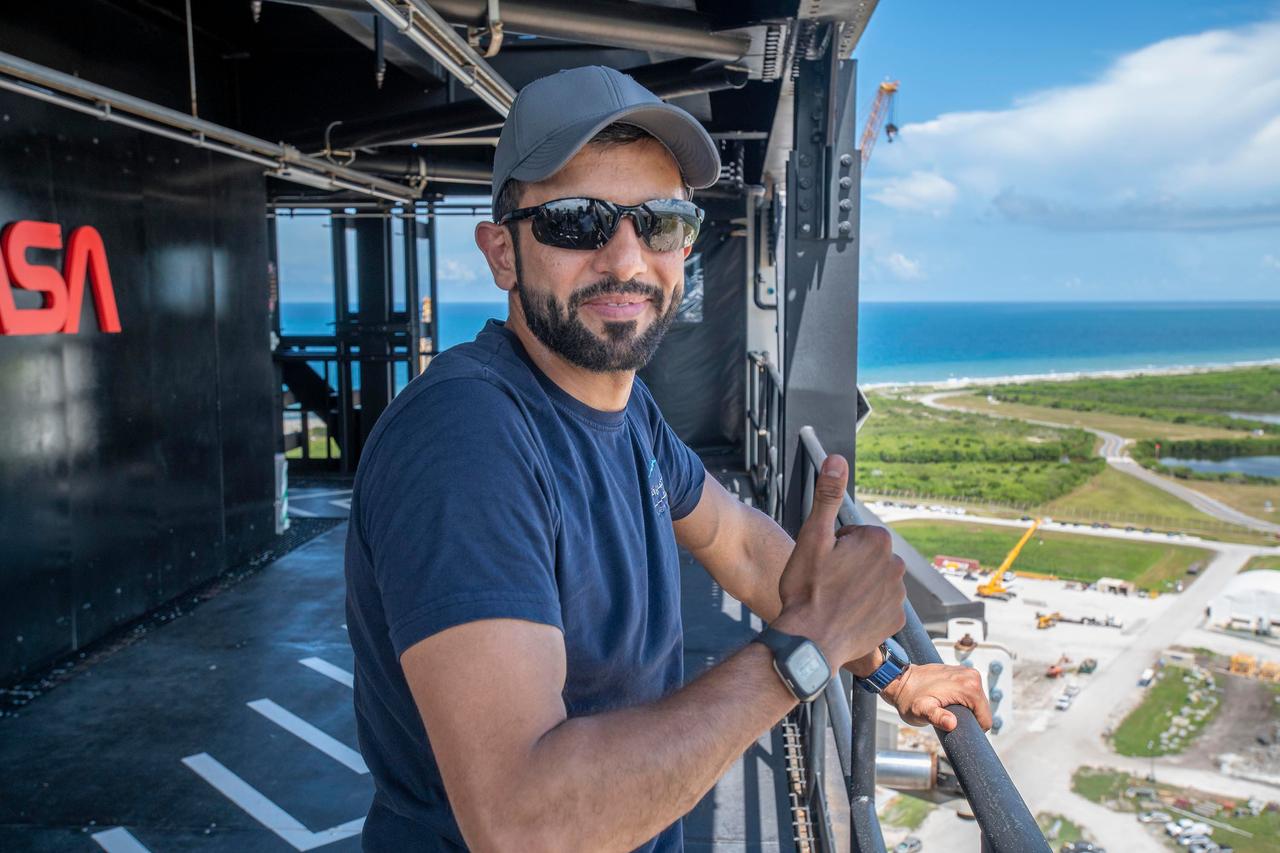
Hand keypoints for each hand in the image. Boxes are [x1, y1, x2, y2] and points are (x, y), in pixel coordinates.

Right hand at [773, 454, 906, 669]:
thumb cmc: (807, 589)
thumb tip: (836, 459)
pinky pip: (880, 607)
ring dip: (857, 586)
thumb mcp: (812, 536)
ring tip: (832, 600)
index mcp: (877, 542)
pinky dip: (865, 609)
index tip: (822, 561)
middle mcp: (895, 566)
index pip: (856, 534)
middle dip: (849, 565)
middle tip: (825, 581)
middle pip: (867, 557)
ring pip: (873, 581)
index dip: (835, 545)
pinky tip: (845, 616)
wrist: (810, 641)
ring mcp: (898, 596)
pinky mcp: (894, 621)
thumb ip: (827, 495)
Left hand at [881, 664, 992, 732]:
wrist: (900, 680)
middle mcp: (972, 676)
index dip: (973, 729)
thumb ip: (937, 718)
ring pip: (977, 703)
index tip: (955, 726)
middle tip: (947, 717)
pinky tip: (948, 701)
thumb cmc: (909, 698)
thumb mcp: (921, 712)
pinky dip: (962, 701)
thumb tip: (952, 723)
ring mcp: (967, 672)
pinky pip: (971, 694)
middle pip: (982, 710)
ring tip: (946, 709)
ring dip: (966, 710)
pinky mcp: (962, 672)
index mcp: (969, 686)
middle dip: (969, 718)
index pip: (985, 719)